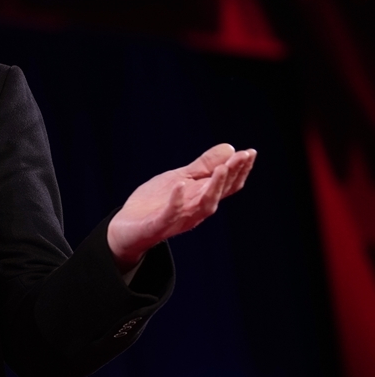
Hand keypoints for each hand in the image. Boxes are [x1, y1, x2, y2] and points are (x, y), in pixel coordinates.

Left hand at [107, 144, 255, 271]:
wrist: (126, 228)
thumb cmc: (155, 203)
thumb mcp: (180, 179)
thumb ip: (203, 167)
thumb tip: (231, 148)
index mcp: (200, 198)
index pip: (226, 185)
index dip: (239, 170)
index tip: (250, 152)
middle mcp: (195, 210)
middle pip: (218, 193)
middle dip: (231, 175)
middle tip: (242, 157)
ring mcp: (178, 219)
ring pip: (203, 206)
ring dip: (214, 188)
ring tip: (222, 169)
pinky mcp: (158, 225)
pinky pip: (170, 214)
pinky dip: (177, 200)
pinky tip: (180, 185)